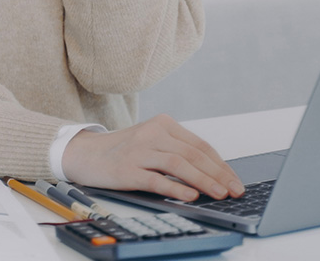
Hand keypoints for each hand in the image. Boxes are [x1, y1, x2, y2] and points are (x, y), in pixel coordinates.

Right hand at [61, 115, 244, 200]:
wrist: (85, 153)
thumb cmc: (123, 150)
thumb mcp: (152, 141)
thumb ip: (177, 151)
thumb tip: (213, 174)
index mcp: (163, 124)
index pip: (199, 145)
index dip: (220, 164)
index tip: (235, 180)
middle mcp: (152, 133)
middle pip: (193, 154)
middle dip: (218, 174)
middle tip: (234, 190)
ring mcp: (139, 150)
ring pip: (178, 164)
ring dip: (203, 181)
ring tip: (219, 194)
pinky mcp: (127, 169)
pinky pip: (156, 179)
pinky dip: (176, 188)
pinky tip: (191, 195)